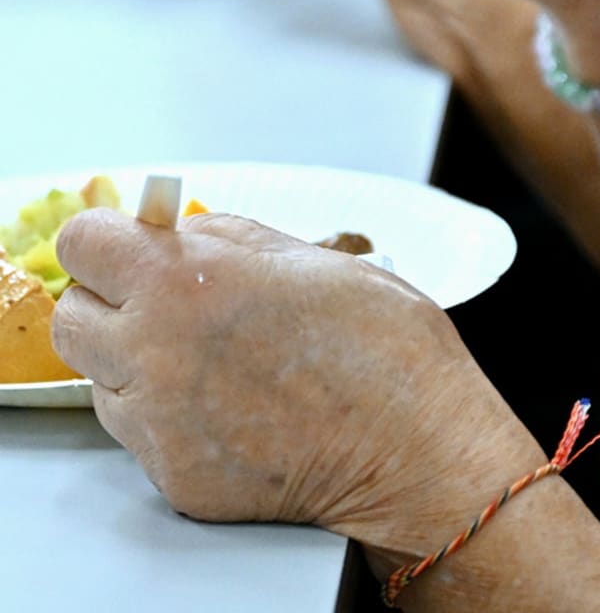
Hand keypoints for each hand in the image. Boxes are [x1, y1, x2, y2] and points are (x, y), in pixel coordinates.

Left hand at [52, 209, 540, 549]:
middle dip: (108, 302)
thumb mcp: (308, 255)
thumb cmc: (381, 343)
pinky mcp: (175, 478)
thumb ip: (228, 240)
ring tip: (207, 362)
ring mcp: (160, 422)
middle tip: (159, 302)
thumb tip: (180, 232)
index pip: (83, 244)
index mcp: (184, 280)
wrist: (416, 447)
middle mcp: (156, 350)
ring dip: (137, 364)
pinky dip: (170, 419)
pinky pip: (141, 437)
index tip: (128, 246)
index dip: (107, 242)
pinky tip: (229, 409)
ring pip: (102, 380)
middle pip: (73, 317)